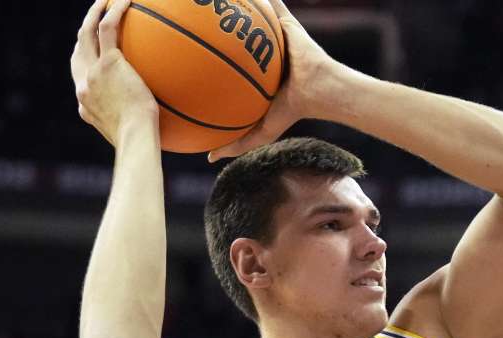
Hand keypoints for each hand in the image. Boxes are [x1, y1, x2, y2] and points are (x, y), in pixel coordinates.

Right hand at [71, 0, 158, 145]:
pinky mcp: (108, 62)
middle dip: (84, 31)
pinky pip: (108, 27)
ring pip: (86, 32)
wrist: (135, 139)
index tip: (94, 52)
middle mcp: (83, 85)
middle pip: (78, 50)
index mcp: (86, 104)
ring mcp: (92, 72)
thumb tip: (152, 126)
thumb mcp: (131, 136)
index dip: (85, 60)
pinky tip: (125, 0)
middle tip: (94, 17)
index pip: (80, 77)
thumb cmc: (142, 144)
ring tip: (105, 0)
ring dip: (94, 13)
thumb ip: (133, 124)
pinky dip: (114, 10)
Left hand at [206, 0, 347, 161]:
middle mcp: (262, 55)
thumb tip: (209, 158)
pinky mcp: (286, 23)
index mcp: (255, 75)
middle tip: (192, 23)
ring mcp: (275, 38)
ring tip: (212, 2)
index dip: (208, 61)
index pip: (228, 66)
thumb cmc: (292, 111)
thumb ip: (236, 144)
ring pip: (251, 20)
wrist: (318, 91)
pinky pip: (270, 6)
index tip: (185, 59)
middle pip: (235, 39)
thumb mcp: (261, 132)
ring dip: (237, 10)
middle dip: (218, 29)